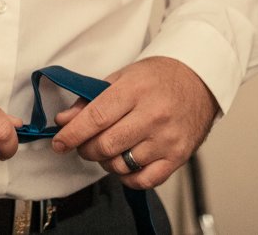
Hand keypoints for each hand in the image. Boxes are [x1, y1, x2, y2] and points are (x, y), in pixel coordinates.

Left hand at [49, 56, 217, 189]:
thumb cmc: (157, 78)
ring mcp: (167, 139)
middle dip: (87, 149)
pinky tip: (126, 164)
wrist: (198, 81)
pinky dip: (128, 177)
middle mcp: (153, 116)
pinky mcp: (178, 157)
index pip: (96, 118)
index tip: (59, 142)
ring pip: (122, 165)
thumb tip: (64, 120)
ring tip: (108, 150)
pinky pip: (144, 180)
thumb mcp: (121, 77)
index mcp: (135, 91)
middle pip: (106, 145)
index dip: (72, 134)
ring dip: (106, 163)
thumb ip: (90, 100)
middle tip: (84, 144)